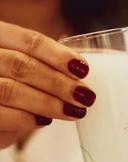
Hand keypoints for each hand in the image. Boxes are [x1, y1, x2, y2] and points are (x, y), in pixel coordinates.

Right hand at [0, 21, 95, 148]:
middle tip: (85, 97)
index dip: (58, 55)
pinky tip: (44, 121)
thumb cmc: (6, 80)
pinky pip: (1, 114)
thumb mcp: (20, 62)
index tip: (83, 69)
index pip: (28, 40)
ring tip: (73, 111)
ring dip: (48, 103)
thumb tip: (78, 62)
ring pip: (11, 90)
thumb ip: (43, 59)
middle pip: (22, 66)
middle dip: (58, 83)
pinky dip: (26, 119)